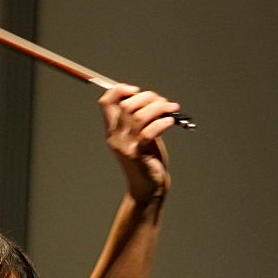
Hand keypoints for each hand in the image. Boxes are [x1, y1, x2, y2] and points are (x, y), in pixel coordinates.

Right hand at [100, 84, 178, 204]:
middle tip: (163, 102)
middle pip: (126, 105)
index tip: (136, 90)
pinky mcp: (136, 154)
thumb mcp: (141, 135)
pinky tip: (170, 122)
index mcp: (113, 130)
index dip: (119, 90)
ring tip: (172, 108)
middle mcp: (115, 136)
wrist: (149, 187)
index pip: (106, 102)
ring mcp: (124, 146)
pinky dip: (162, 123)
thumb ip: (142, 119)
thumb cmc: (148, 160)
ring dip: (158, 108)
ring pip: (139, 116)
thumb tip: (152, 98)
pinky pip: (148, 132)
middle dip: (147, 97)